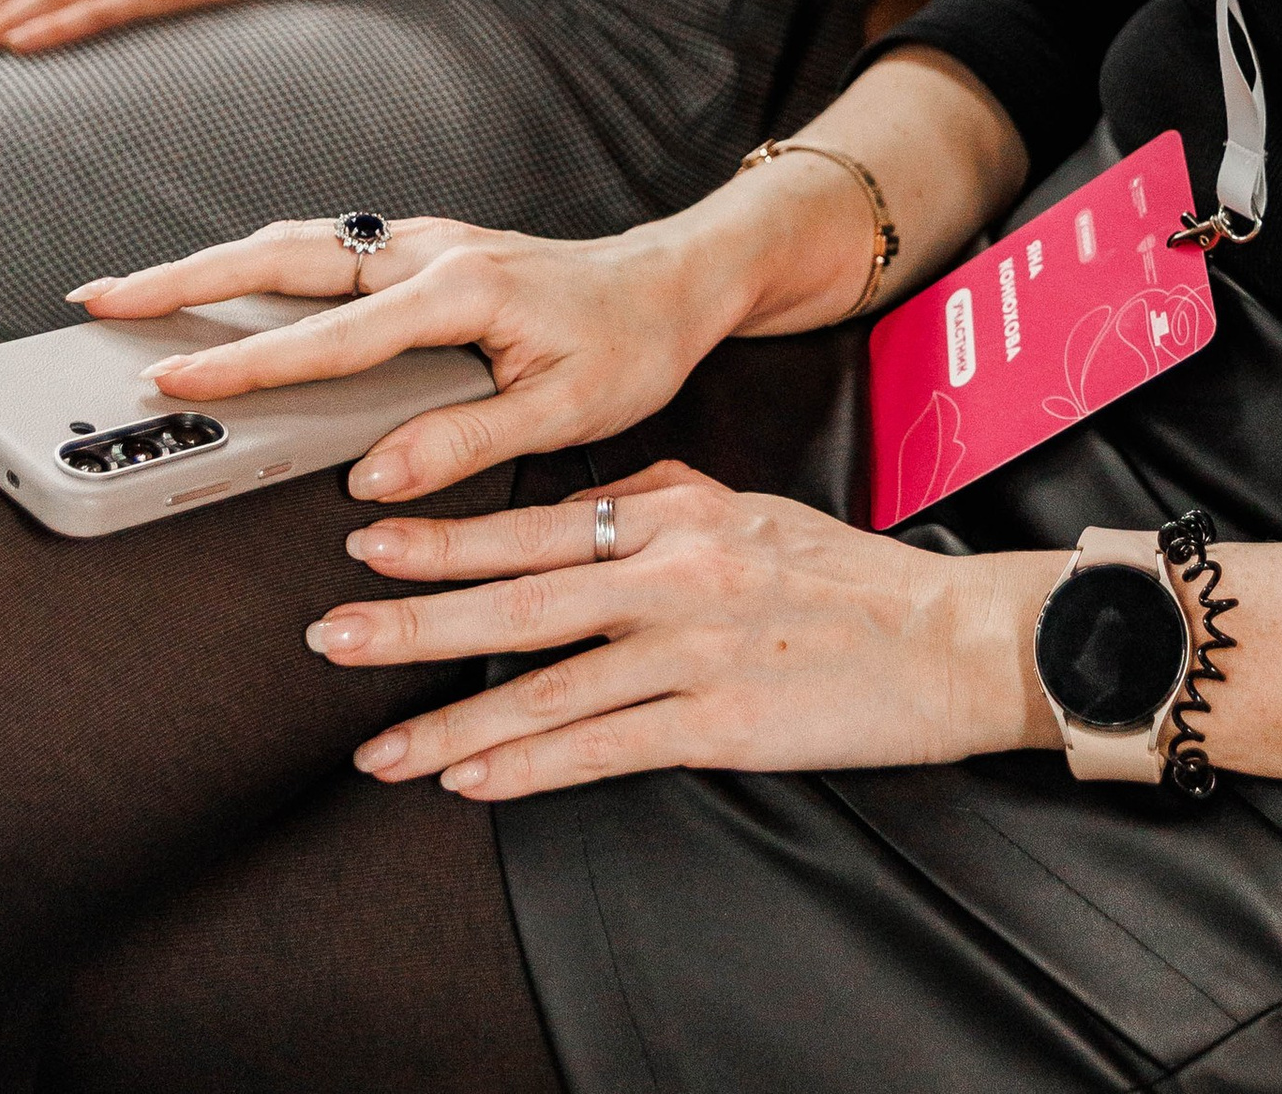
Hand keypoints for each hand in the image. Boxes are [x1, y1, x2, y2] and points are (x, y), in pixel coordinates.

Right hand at [73, 214, 744, 500]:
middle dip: (184, 279)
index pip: (325, 337)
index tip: (168, 381)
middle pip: (283, 259)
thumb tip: (371, 480)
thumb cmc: (632, 346)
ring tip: (136, 289)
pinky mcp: (426, 251)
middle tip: (100, 299)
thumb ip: (464, 444)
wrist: (679, 281)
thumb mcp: (564, 412)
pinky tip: (230, 282)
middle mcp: (430, 253)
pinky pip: (327, 250)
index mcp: (457, 292)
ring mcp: (424, 244)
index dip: (241, 364)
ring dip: (212, 264)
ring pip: (298, 246)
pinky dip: (262, 262)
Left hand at [306, 466, 1057, 798]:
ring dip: (451, 722)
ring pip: (547, 691)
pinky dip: (529, 769)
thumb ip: (660, 499)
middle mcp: (677, 576)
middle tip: (332, 635)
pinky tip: (473, 781)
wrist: (949, 638)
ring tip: (377, 746)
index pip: (538, 523)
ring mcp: (695, 653)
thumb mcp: (749, 507)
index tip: (368, 539)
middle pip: (520, 599)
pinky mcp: (719, 726)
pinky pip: (603, 751)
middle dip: (415, 620)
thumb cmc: (850, 578)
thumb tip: (582, 506)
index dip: (446, 535)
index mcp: (680, 515)